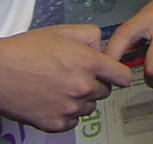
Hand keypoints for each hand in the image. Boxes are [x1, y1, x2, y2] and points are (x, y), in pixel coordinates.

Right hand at [0, 25, 133, 131]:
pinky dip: (66, 114)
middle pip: (105, 92)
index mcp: (89, 64)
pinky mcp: (53, 123)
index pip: (123, 76)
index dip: (119, 74)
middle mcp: (82, 88)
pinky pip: (72, 122)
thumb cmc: (26, 50)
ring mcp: (68, 108)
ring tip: (62, 88)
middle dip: (96, 84)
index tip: (115, 74)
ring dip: (81, 99)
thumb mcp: (64, 31)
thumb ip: (92, 36)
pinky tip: (55, 101)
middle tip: (77, 76)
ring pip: (89, 107)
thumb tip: (102, 48)